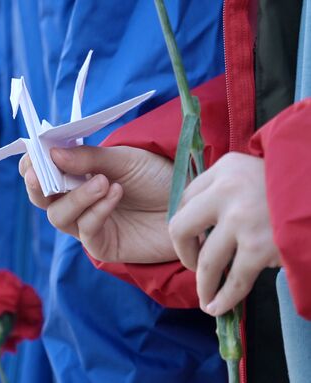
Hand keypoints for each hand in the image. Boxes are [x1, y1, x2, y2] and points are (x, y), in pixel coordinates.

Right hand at [19, 145, 175, 263]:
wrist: (192, 203)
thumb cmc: (159, 176)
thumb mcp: (124, 159)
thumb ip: (89, 158)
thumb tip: (52, 154)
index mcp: (77, 174)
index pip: (42, 170)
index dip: (32, 163)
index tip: (35, 152)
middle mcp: (78, 200)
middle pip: (41, 197)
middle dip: (37, 185)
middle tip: (42, 172)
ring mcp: (88, 223)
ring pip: (58, 216)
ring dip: (76, 197)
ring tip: (104, 182)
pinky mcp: (103, 245)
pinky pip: (86, 231)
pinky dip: (97, 211)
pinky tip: (115, 193)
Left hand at [169, 152, 280, 315]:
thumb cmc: (296, 188)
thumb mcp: (255, 173)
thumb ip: (227, 189)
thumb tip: (199, 226)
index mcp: (226, 167)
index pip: (185, 199)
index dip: (187, 224)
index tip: (194, 239)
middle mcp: (227, 190)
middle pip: (180, 228)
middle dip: (184, 253)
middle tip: (194, 265)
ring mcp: (242, 219)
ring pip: (205, 261)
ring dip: (203, 285)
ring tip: (205, 299)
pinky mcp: (261, 246)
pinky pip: (235, 280)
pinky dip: (224, 298)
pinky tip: (217, 308)